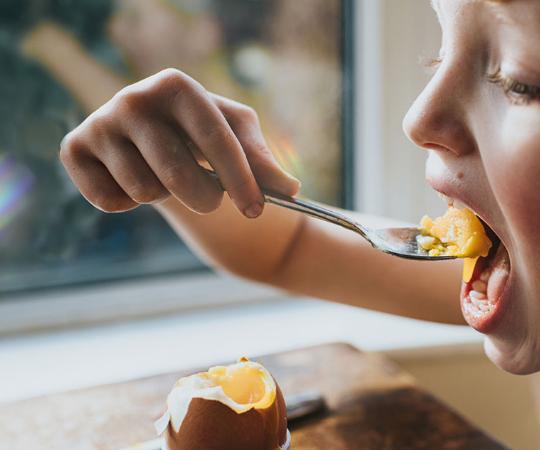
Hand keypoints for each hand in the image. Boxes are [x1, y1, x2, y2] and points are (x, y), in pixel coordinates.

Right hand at [60, 68, 299, 217]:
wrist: (151, 132)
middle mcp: (133, 98)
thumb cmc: (203, 132)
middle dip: (206, 198)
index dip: (240, 178)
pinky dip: (128, 202)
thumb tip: (290, 188)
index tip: (257, 209)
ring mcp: (99, 122)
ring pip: (145, 190)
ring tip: (165, 175)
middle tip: (212, 200)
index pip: (215, 138)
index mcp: (177, 85)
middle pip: (179, 173)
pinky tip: (132, 179)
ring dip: (165, 197)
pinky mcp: (73, 149)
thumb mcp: (238, 137)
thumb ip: (263, 161)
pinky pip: (109, 201)